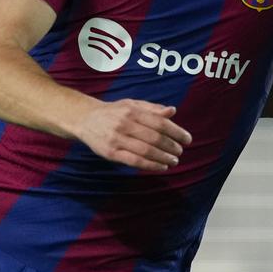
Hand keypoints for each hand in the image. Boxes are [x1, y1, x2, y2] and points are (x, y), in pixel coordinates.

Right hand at [77, 99, 191, 171]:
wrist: (85, 119)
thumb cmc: (113, 112)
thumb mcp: (131, 105)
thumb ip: (152, 109)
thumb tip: (172, 111)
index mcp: (132, 111)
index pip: (160, 122)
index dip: (176, 132)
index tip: (187, 139)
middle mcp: (125, 124)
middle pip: (155, 138)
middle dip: (171, 146)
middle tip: (180, 151)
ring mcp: (117, 139)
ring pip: (146, 151)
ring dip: (164, 157)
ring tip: (174, 161)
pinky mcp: (111, 153)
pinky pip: (134, 161)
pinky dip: (151, 165)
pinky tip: (161, 167)